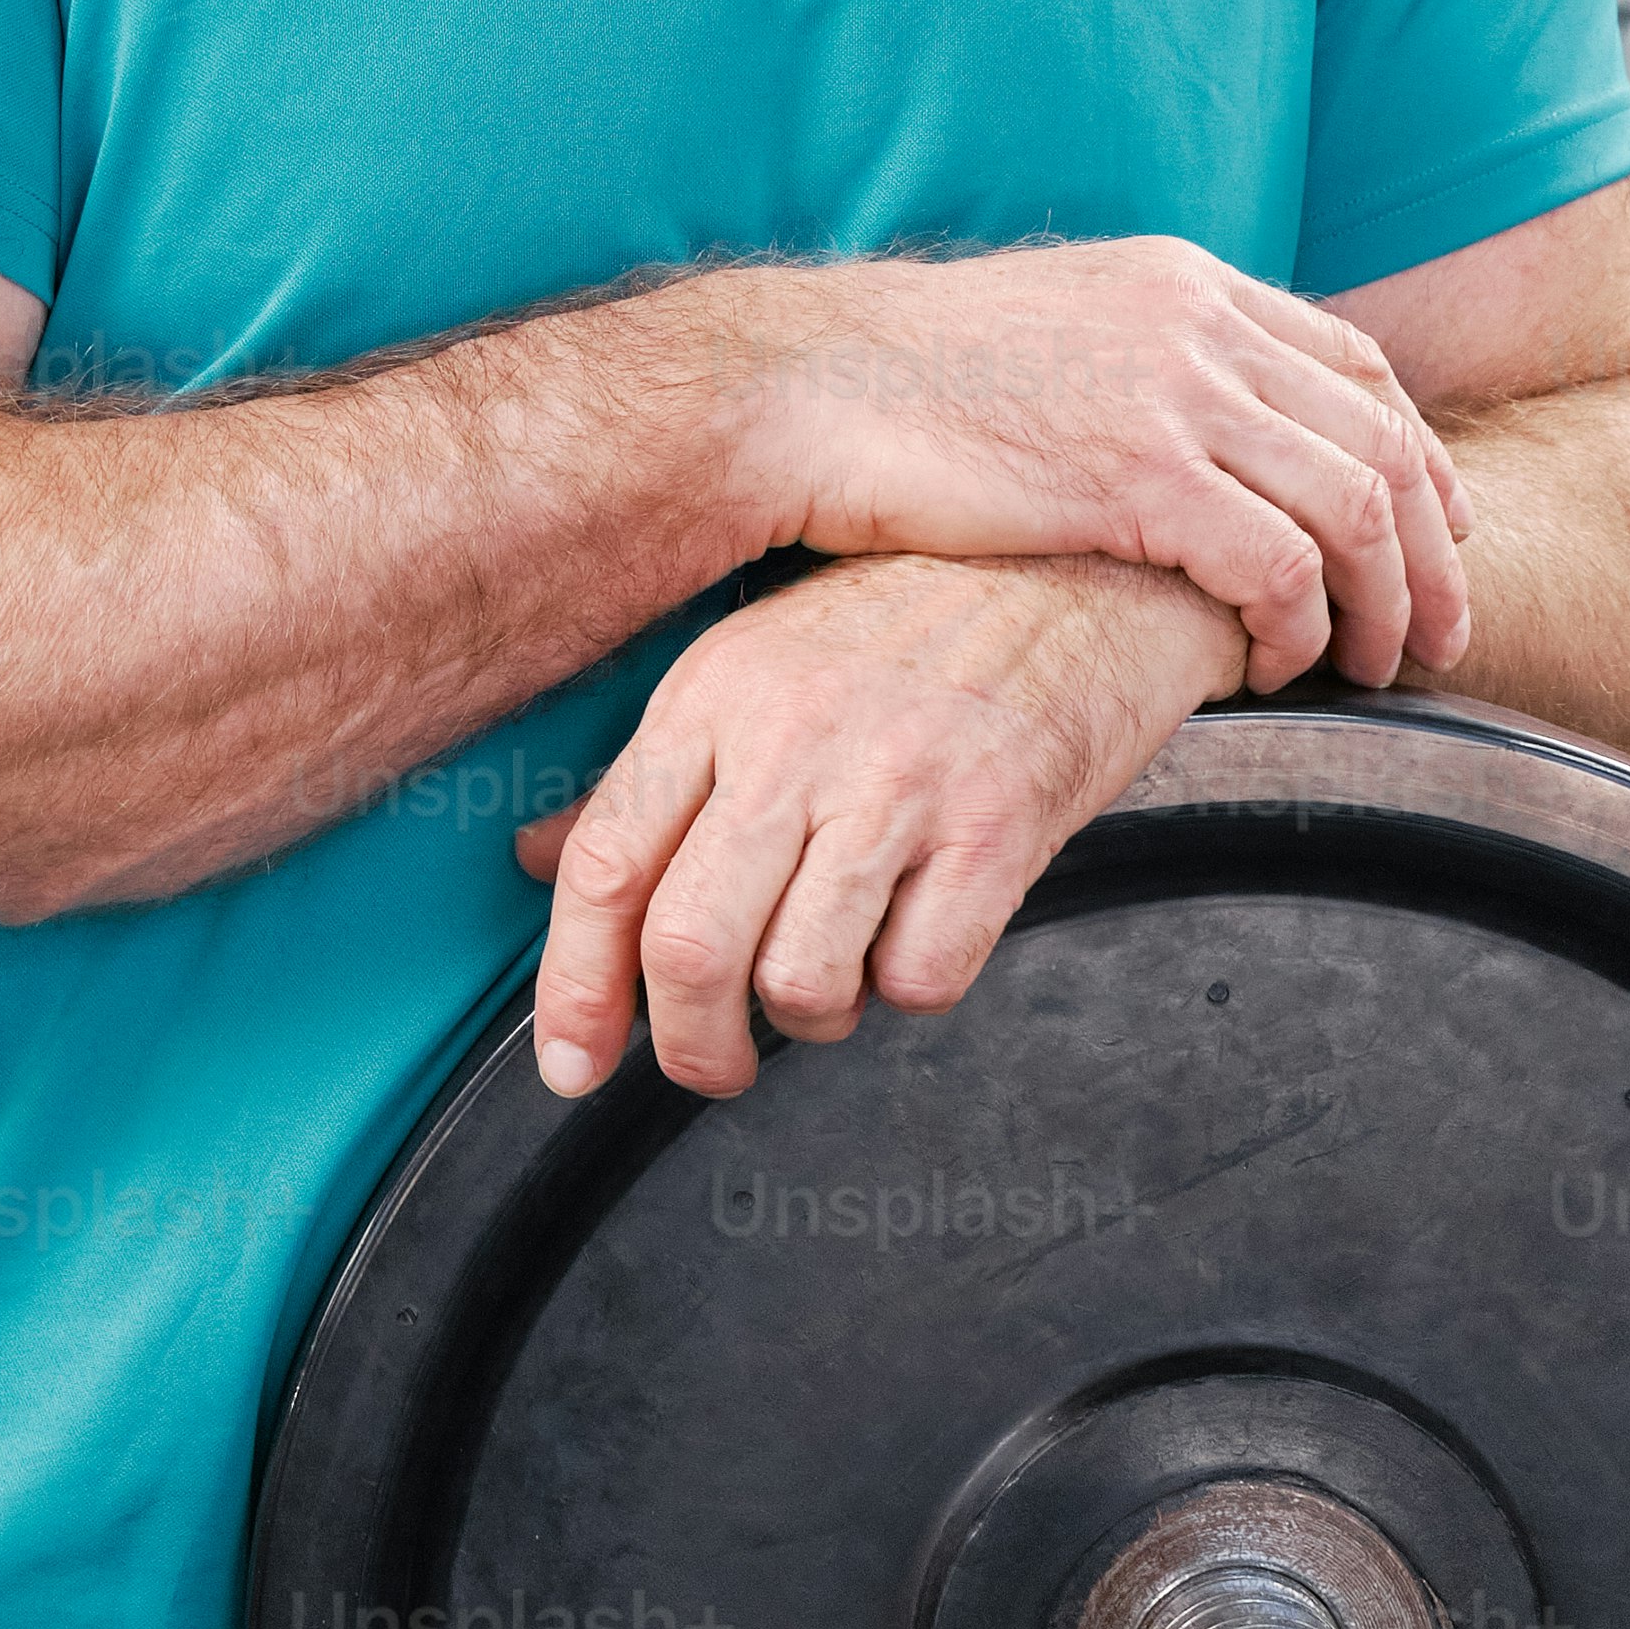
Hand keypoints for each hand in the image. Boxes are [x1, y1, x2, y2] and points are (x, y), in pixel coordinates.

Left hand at [514, 551, 1246, 1101]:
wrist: (1089, 562)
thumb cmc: (919, 614)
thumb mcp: (757, 664)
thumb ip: (652, 776)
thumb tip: (540, 860)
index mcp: (715, 696)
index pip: (605, 867)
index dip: (574, 991)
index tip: (571, 1066)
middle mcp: (794, 739)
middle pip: (688, 948)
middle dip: (689, 1045)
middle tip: (712, 1062)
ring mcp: (899, 783)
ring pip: (799, 981)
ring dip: (810, 1017)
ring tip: (835, 974)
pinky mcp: (1000, 827)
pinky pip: (919, 978)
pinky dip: (911, 987)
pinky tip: (920, 931)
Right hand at [711, 240, 1471, 694]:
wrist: (800, 389)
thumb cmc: (898, 386)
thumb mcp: (1049, 333)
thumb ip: (1138, 362)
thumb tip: (1184, 428)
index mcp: (1186, 283)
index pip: (1358, 365)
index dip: (1417, 455)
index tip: (1436, 531)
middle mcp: (1202, 326)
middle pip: (1384, 440)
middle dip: (1433, 550)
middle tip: (1442, 635)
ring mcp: (1177, 395)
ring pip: (1355, 509)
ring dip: (1385, 604)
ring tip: (1378, 672)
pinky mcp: (1140, 477)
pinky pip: (1280, 567)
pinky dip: (1300, 629)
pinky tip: (1276, 672)